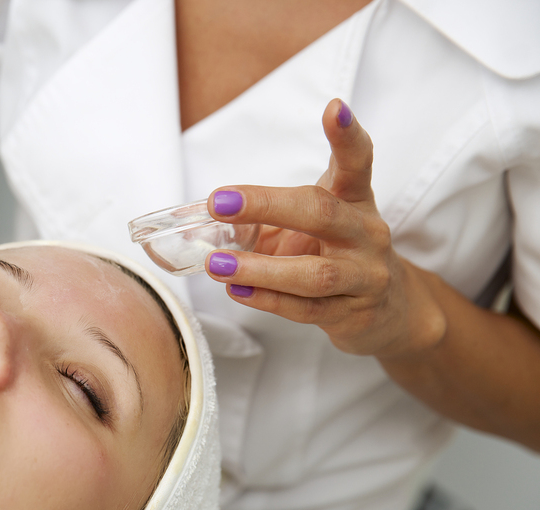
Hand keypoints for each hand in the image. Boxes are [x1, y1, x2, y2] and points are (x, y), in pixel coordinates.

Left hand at [202, 99, 445, 357]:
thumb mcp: (315, 223)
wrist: (390, 310)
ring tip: (217, 265)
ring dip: (260, 269)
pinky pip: (306, 309)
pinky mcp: (352, 314)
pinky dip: (267, 300)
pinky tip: (237, 291)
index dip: (346, 136)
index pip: (357, 162)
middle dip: (267, 205)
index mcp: (355, 201)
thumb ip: (272, 212)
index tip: (333, 108)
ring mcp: (363, 276)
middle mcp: (365, 234)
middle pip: (323, 213)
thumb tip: (206, 213)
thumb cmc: (338, 253)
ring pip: (315, 273)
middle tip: (219, 202)